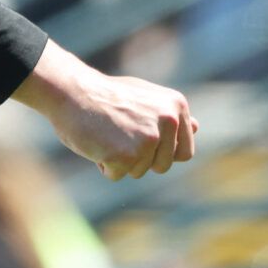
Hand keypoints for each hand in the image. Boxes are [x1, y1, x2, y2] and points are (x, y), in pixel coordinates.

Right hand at [15, 41, 197, 179]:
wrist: (71, 91)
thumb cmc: (104, 95)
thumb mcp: (143, 97)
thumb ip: (168, 115)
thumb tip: (196, 127)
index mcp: (176, 106)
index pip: (184, 152)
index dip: (161, 151)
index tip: (140, 137)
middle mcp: (169, 122)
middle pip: (162, 166)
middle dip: (140, 158)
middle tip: (119, 133)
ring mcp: (148, 140)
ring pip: (138, 171)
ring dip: (120, 160)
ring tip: (106, 134)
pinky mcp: (126, 156)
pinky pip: (116, 175)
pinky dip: (103, 165)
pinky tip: (96, 142)